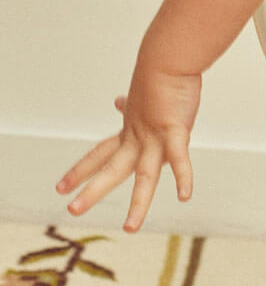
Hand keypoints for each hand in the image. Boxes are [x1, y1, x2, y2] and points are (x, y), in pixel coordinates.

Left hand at [56, 63, 200, 231]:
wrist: (169, 57)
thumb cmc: (161, 74)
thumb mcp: (144, 96)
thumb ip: (133, 106)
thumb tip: (118, 102)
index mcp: (130, 130)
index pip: (100, 153)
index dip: (80, 170)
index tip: (61, 186)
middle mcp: (138, 137)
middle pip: (112, 168)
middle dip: (92, 190)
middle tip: (71, 210)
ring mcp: (155, 137)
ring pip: (144, 175)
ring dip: (138, 203)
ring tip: (131, 228)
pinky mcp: (176, 130)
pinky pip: (180, 158)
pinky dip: (183, 176)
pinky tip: (185, 195)